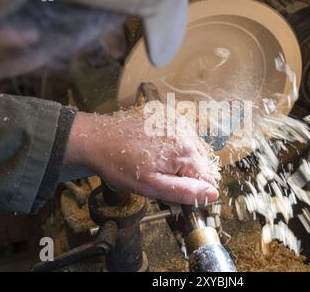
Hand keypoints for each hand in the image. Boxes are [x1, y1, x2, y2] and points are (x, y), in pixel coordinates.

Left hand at [64, 109, 219, 204]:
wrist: (98, 138)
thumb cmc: (119, 164)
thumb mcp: (151, 186)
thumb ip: (184, 191)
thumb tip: (212, 193)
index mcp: (185, 152)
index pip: (208, 178)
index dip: (193, 188)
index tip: (174, 190)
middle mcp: (186, 132)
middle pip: (201, 163)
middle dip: (186, 173)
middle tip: (160, 176)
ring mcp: (177, 121)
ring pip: (192, 150)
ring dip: (180, 160)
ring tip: (155, 161)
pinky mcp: (168, 116)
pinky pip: (182, 137)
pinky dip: (173, 146)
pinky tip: (155, 150)